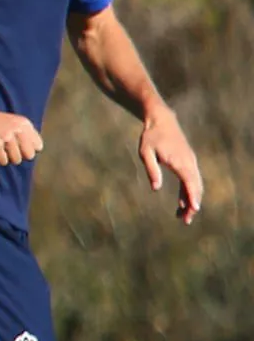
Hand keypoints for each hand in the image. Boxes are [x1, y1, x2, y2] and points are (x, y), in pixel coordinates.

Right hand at [0, 107, 43, 165]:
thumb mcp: (12, 123)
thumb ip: (24, 136)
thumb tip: (33, 153)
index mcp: (24, 123)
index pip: (38, 146)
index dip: (27, 149)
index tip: (17, 145)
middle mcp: (18, 129)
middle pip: (29, 156)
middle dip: (19, 155)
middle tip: (7, 148)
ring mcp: (6, 137)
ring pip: (16, 160)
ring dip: (7, 157)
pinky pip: (3, 161)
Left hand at [139, 106, 203, 224]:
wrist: (161, 119)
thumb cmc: (151, 136)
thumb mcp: (145, 152)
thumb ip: (151, 169)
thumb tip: (156, 188)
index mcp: (180, 161)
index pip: (190, 182)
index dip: (192, 197)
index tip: (194, 209)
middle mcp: (189, 163)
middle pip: (195, 187)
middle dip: (192, 205)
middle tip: (185, 221)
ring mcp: (190, 162)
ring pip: (195, 185)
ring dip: (190, 200)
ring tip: (182, 217)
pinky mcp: (188, 161)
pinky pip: (190, 180)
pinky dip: (188, 192)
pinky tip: (181, 203)